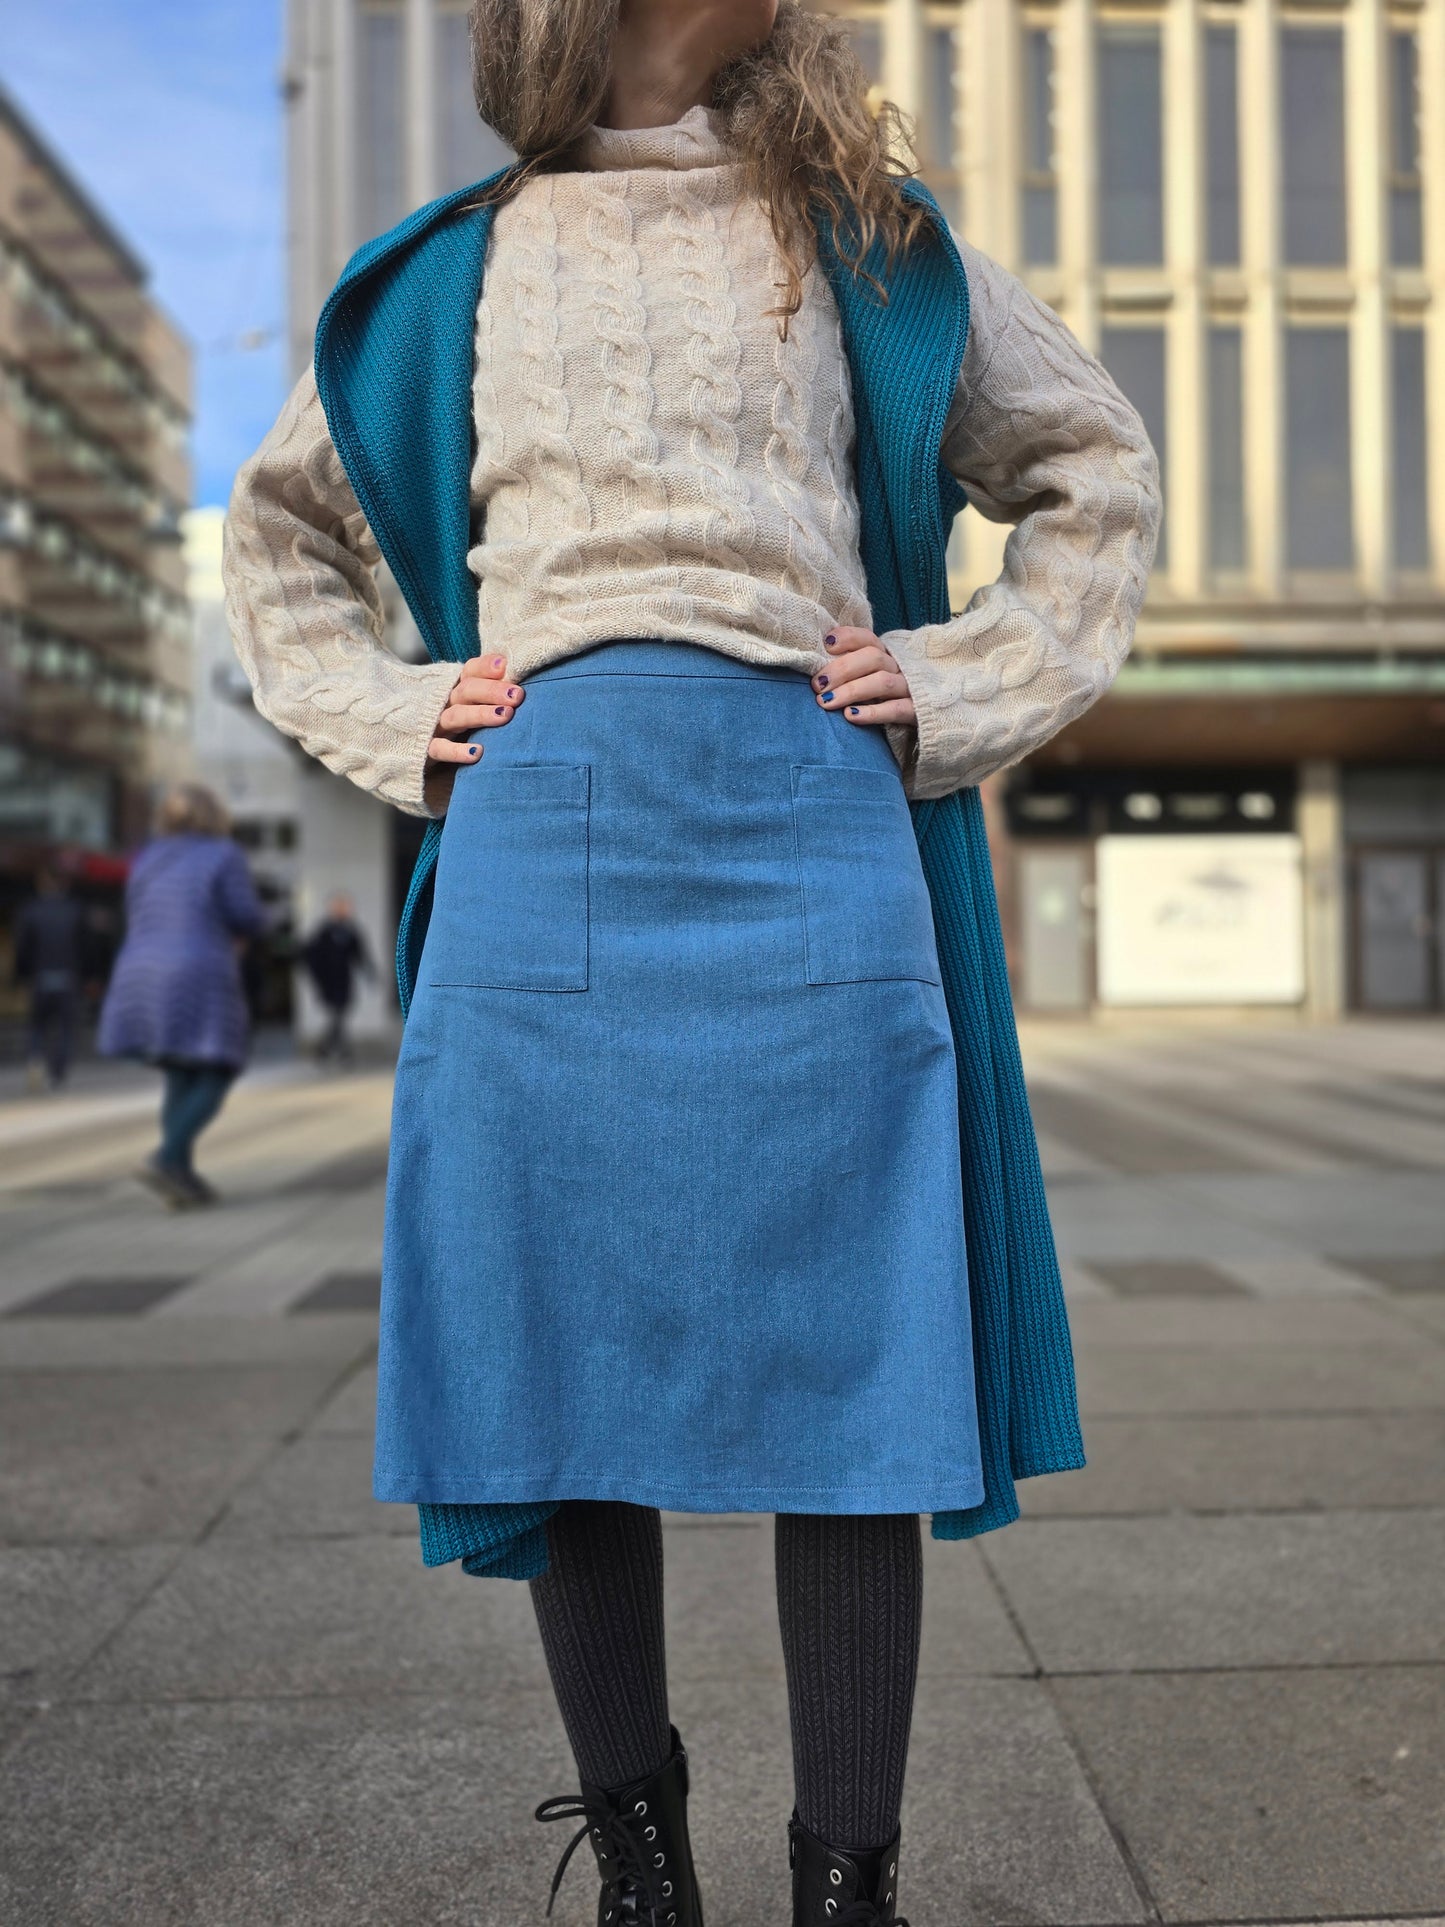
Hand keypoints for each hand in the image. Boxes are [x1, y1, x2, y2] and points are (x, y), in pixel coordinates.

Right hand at [426, 653, 525, 767]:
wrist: (408, 752)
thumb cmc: (454, 729)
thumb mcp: (468, 708)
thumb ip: (490, 695)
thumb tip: (520, 686)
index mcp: (456, 690)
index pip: (469, 672)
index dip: (485, 667)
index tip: (504, 666)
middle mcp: (444, 704)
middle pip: (466, 690)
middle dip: (492, 690)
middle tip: (517, 695)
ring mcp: (434, 726)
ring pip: (456, 716)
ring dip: (480, 714)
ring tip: (505, 716)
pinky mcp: (426, 749)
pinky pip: (439, 749)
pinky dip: (456, 751)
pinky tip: (476, 753)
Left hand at [812, 628, 915, 726]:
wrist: (930, 717)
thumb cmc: (884, 698)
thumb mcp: (870, 678)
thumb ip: (850, 668)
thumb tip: (816, 665)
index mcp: (886, 654)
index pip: (867, 638)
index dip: (847, 637)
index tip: (826, 645)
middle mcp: (899, 667)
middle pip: (872, 657)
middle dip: (842, 669)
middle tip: (817, 684)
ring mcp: (910, 688)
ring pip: (882, 682)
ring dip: (851, 690)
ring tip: (826, 701)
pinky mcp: (916, 711)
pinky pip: (895, 709)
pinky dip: (872, 712)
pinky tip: (850, 715)